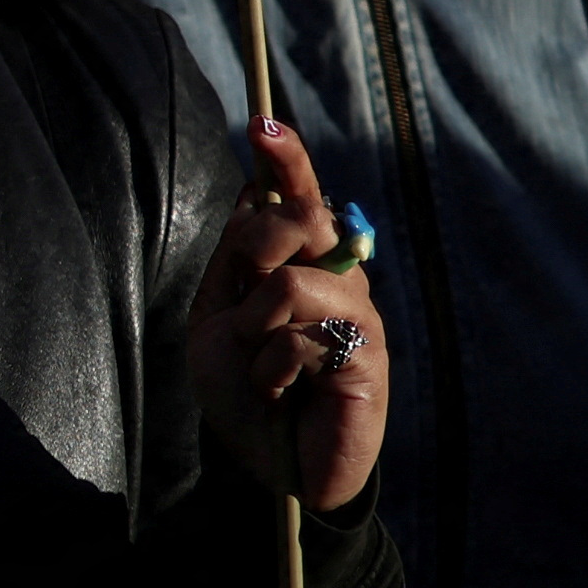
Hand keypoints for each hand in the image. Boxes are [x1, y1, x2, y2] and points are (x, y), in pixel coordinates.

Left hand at [183, 119, 381, 512]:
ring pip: (290, 284)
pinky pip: (301, 338)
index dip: (286, 159)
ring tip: (263, 369)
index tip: (262, 123)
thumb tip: (256, 188)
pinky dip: (271, 369)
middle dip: (253, 253)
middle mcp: (340, 280)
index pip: (300, 199)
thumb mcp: (221, 317)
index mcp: (304, 265)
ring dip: (253, 334)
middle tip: (244, 313)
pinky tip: (285, 394)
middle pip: (299, 220)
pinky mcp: (367, 356)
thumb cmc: (247, 391)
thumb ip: (239, 259)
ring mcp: (358, 316)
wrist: (266, 465)